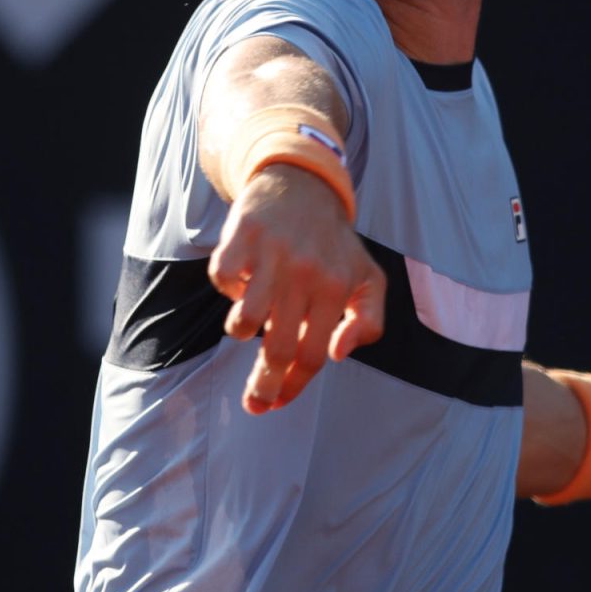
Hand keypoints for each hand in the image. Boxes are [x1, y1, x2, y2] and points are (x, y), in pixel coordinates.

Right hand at [207, 164, 384, 413]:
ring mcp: (271, 255)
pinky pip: (222, 279)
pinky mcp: (242, 236)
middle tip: (253, 402)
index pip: (313, 354)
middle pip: (278, 348)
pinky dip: (227, 287)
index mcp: (336, 288)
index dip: (293, 386)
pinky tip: (242, 280)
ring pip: (244, 321)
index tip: (275, 405)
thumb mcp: (368, 279)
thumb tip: (337, 354)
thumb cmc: (334, 244)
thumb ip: (368, 321)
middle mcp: (304, 274)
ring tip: (249, 323)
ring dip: (242, 331)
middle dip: (263, 384)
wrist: (304, 186)